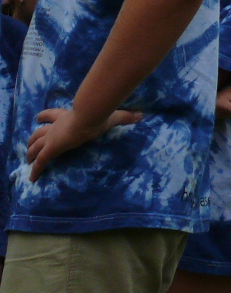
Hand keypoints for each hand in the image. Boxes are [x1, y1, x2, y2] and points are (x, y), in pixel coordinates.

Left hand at [27, 106, 143, 179]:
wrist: (89, 116)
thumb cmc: (98, 114)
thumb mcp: (113, 115)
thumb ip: (125, 116)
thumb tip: (141, 115)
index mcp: (67, 116)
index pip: (51, 115)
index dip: (45, 116)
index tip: (39, 118)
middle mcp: (56, 126)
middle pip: (38, 131)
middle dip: (33, 137)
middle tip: (30, 144)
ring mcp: (52, 137)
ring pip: (35, 145)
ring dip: (30, 153)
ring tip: (28, 160)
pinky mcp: (51, 149)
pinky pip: (40, 162)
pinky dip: (35, 170)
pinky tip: (32, 178)